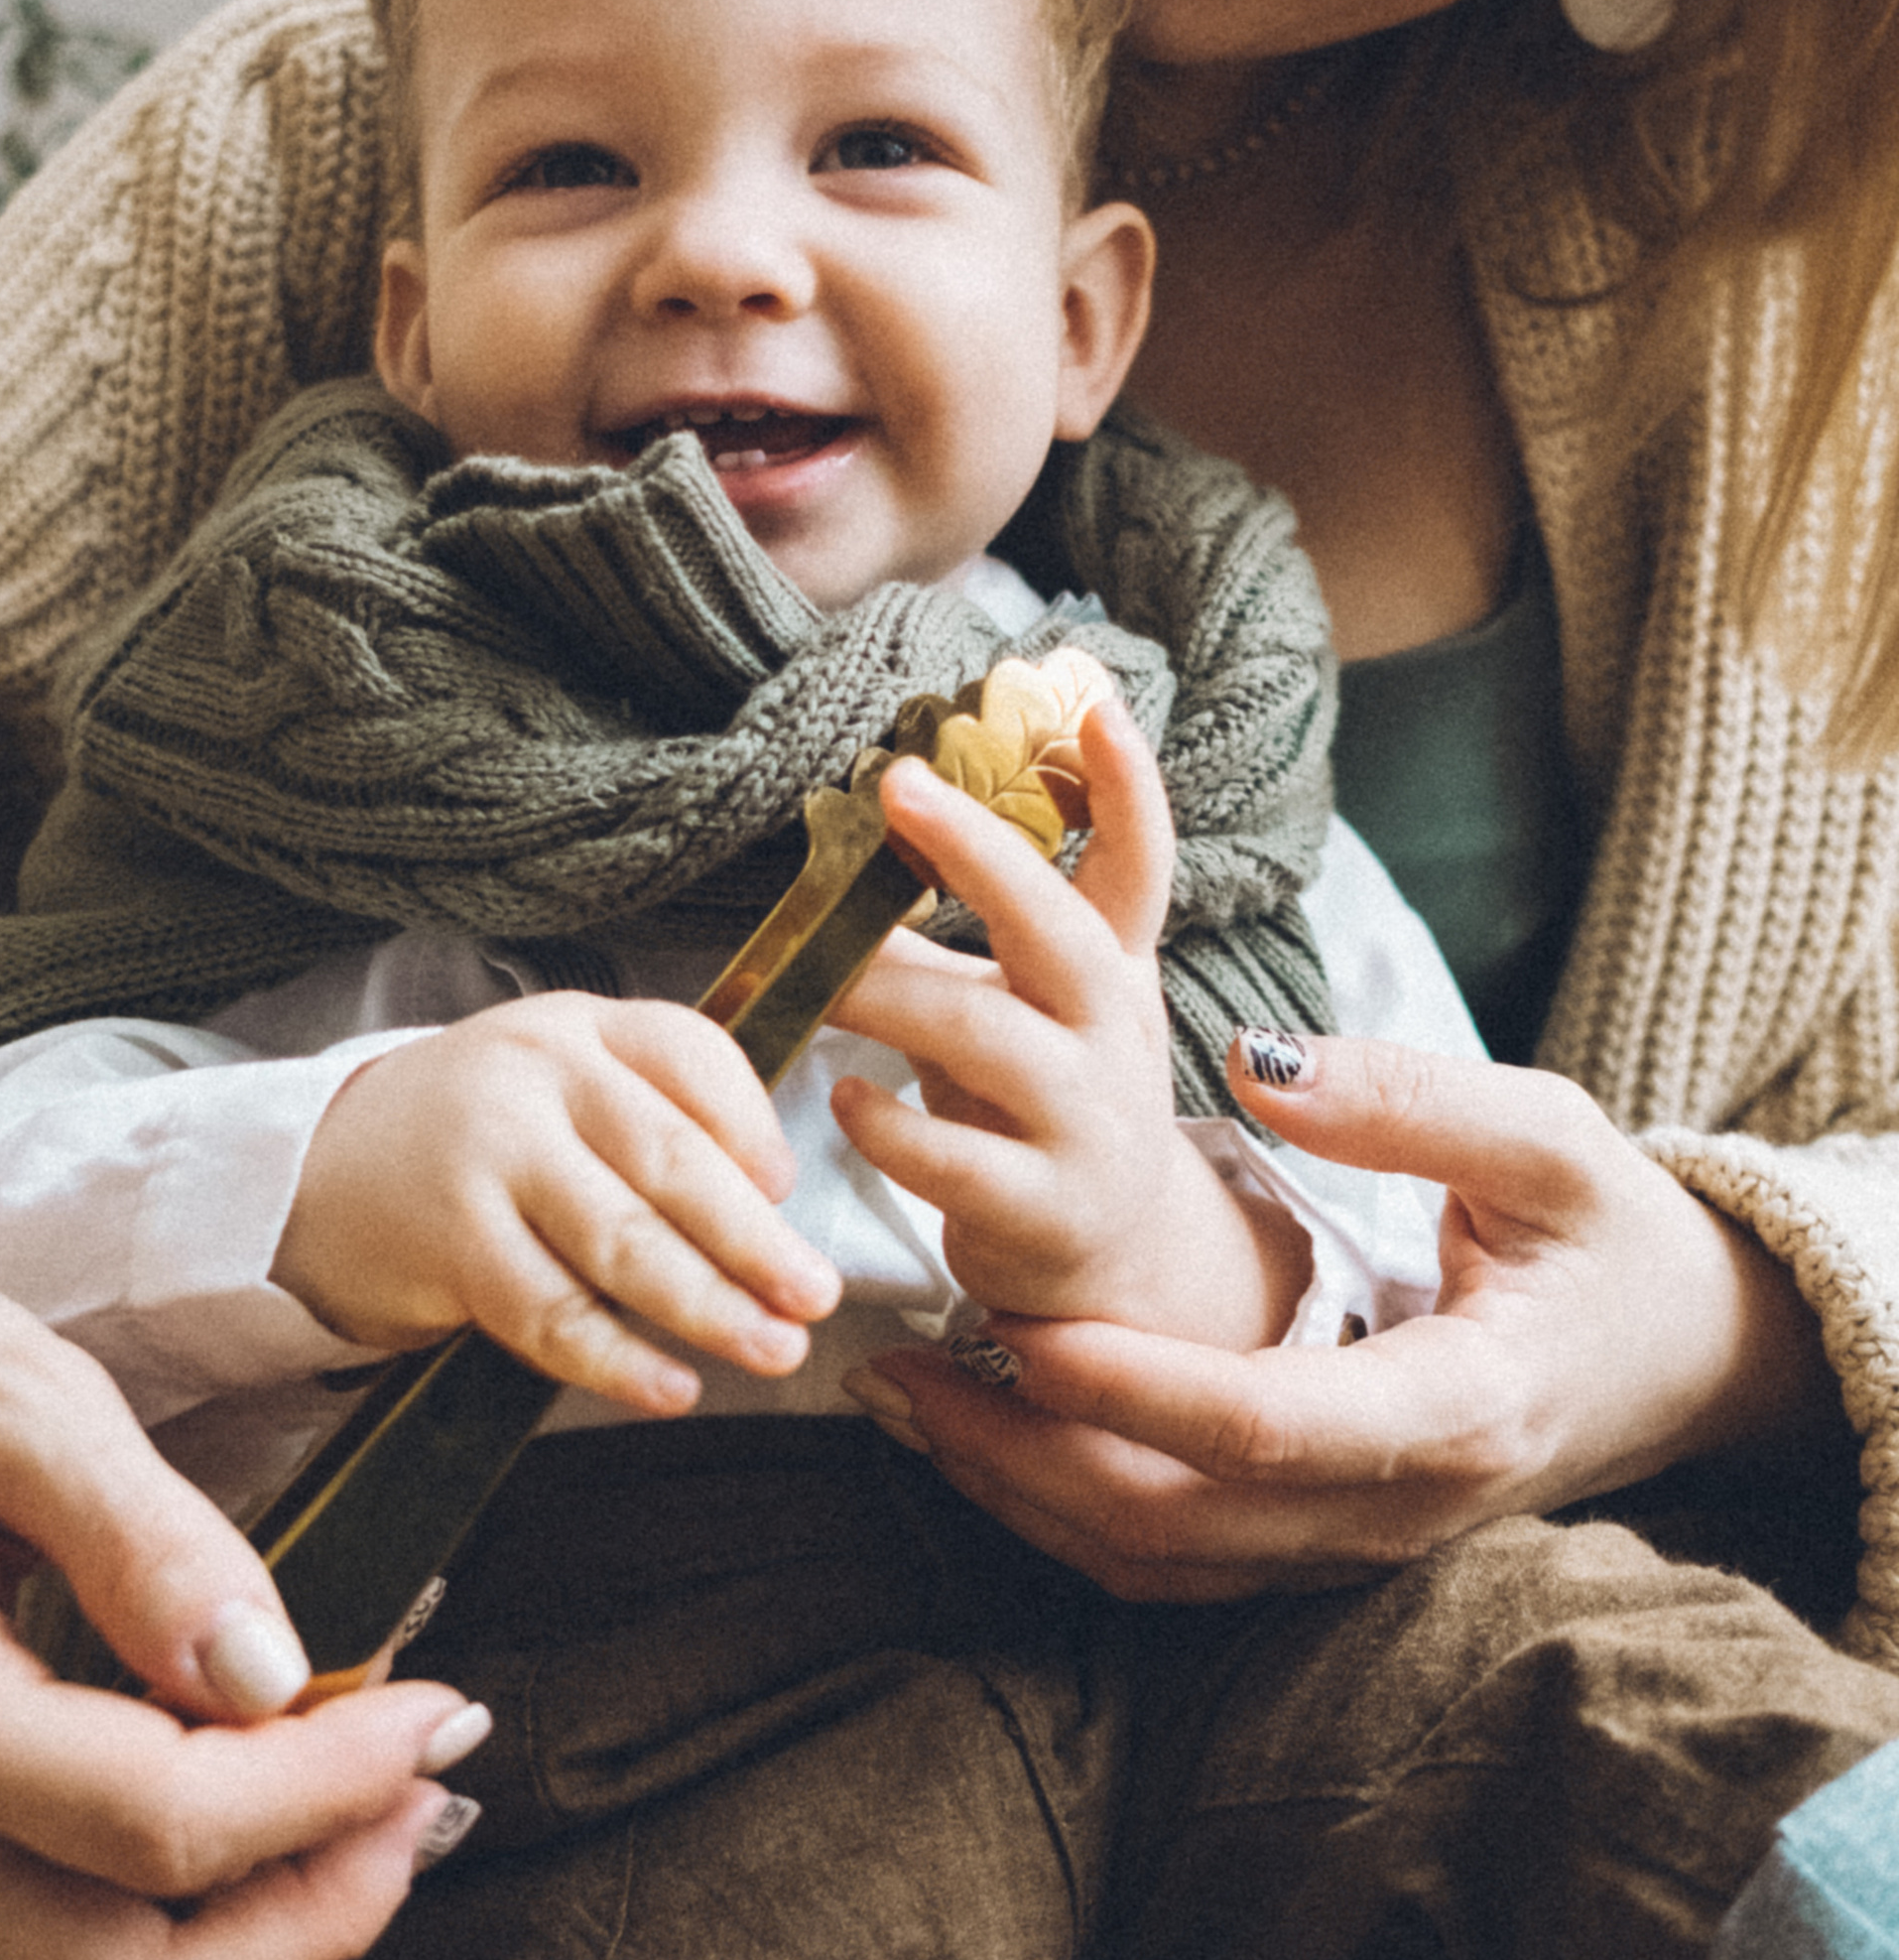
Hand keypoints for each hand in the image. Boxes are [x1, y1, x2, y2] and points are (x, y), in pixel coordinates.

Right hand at [0, 1125, 485, 1959]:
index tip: (439, 1705)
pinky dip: (216, 1888)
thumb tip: (270, 1672)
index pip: (157, 1824)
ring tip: (388, 1791)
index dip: (325, 1786)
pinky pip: (92, 1922)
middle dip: (310, 1917)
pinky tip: (297, 1780)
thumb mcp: (23, 1395)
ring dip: (273, 1920)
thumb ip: (147, 1538)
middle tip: (428, 1790)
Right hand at [273, 993, 838, 1411]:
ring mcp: (490, 1155)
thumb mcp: (555, 1086)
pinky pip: (552, 1311)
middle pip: (670, 1158)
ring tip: (770, 1346)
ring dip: (709, 1305)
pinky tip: (669, 1386)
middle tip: (814, 1294)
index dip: (753, 1123)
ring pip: (621, 1240)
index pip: (688, 1053)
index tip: (793, 1189)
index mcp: (579, 1029)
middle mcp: (535, 1075)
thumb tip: (769, 1196)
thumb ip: (652, 1112)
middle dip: (755, 1238)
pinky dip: (618, 1358)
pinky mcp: (453, 1239)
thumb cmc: (468, 1136)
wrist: (316, 1171)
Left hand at [829, 710, 1302, 1347]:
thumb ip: (964, 930)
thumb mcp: (1027, 1006)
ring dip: (887, 997)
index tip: (1090, 696)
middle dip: (981, 850)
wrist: (1111, 1263)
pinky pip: (957, 1159)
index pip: (1138, 863)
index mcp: (1111, 968)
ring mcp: (1090, 1123)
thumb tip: (857, 839)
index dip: (1126, 783)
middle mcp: (1114, 1034)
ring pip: (987, 1037)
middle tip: (898, 782)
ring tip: (821, 979)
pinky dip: (888, 1124)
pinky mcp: (1047, 1209)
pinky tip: (843, 1101)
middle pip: (1059, 927)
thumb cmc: (1047, 1102)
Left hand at [858, 1031, 1847, 1601]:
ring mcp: (1358, 1551)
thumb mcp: (1549, 1139)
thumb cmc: (1616, 1236)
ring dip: (1017, 1492)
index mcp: (1462, 1407)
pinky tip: (975, 1439)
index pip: (1264, 1426)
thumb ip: (1407, 1100)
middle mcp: (1400, 1511)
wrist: (1688, 1359)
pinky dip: (1061, 1513)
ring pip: (1158, 1562)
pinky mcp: (1322, 1551)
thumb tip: (1259, 1064)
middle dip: (1022, 1455)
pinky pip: (1173, 1564)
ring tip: (896, 1398)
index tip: (1017, 1323)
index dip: (1133, 1386)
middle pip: (1178, 1520)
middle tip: (894, 1367)